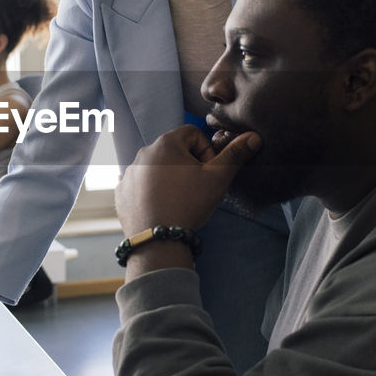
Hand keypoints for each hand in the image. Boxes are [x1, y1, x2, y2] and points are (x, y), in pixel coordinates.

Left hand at [115, 124, 261, 236]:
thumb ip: (235, 154)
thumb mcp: (218, 178)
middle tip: (195, 189)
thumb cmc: (189, 204)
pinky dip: (150, 192)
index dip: (206, 152)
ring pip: (156, 168)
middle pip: (173, 151)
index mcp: (165, 143)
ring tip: (178, 200)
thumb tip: (253, 136)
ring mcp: (129, 173)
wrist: (158, 240)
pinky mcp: (121, 192)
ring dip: (169, 178)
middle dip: (187, 165)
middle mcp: (143, 153)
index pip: (193, 134)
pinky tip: (161, 207)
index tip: (208, 173)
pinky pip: (140, 185)